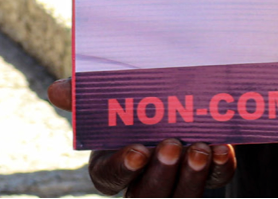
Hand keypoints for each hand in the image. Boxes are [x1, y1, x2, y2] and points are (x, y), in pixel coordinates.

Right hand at [47, 78, 235, 196]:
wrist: (178, 92)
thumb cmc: (135, 99)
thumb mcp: (112, 95)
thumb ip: (86, 94)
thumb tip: (54, 89)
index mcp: (111, 165)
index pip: (110, 178)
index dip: (123, 168)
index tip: (137, 151)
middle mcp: (143, 181)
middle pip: (147, 196)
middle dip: (160, 175)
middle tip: (172, 146)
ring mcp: (177, 181)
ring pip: (182, 197)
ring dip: (191, 177)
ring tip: (200, 150)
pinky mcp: (210, 172)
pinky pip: (217, 179)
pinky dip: (220, 167)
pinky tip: (223, 150)